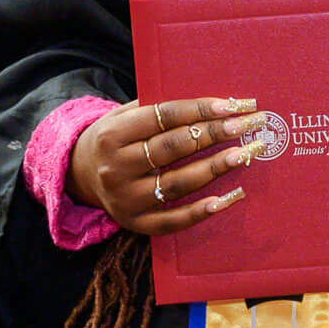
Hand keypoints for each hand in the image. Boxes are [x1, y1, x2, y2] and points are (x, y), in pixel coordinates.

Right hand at [71, 96, 264, 235]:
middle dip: (215, 134)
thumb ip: (157, 109)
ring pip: (178, 182)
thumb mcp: (123, 116)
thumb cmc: (115, 139)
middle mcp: (116, 168)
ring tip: (245, 153)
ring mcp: (125, 199)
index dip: (200, 110)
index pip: (163, 117)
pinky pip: (173, 220)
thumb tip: (211, 103)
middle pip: (173, 147)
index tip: (233, 105)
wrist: (80, 175)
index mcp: (112, 135)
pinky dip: (201, 211)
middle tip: (248, 125)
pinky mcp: (135, 223)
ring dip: (216, 167)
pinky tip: (228, 198)